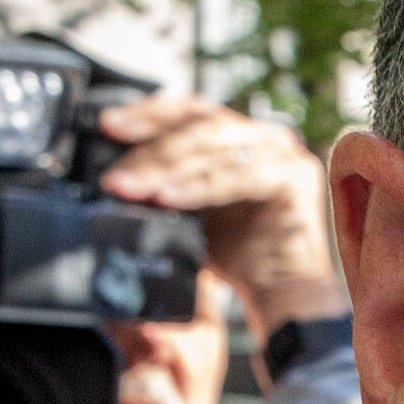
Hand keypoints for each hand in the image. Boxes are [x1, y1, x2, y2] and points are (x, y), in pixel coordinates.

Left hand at [96, 98, 348, 337]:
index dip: (149, 115)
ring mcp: (285, 154)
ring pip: (215, 148)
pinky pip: (239, 177)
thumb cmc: (238, 250)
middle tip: (114, 176)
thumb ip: (162, 183)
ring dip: (166, 168)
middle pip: (200, 125)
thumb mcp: (190, 207)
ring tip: (129, 188)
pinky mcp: (296, 178)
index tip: (107, 126)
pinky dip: (200, 188)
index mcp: (242, 136)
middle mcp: (267, 137)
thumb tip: (111, 174)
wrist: (280, 291)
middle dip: (150, 149)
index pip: (191, 112)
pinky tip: (168, 199)